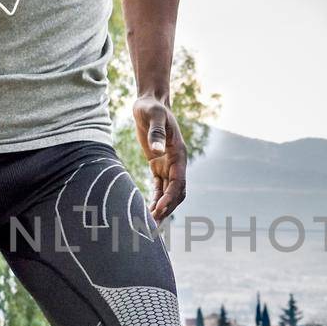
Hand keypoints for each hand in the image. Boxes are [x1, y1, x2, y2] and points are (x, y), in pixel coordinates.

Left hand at [133, 95, 186, 220]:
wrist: (149, 103)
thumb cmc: (152, 108)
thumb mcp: (154, 117)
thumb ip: (156, 134)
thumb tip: (157, 152)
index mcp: (179, 154)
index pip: (178, 182)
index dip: (169, 197)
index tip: (159, 208)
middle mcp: (177, 163)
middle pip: (177, 192)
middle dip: (167, 208)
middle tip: (153, 222)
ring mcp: (168, 165)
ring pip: (169, 193)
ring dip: (162, 207)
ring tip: (149, 223)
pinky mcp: (158, 166)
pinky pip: (159, 187)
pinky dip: (155, 199)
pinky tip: (147, 210)